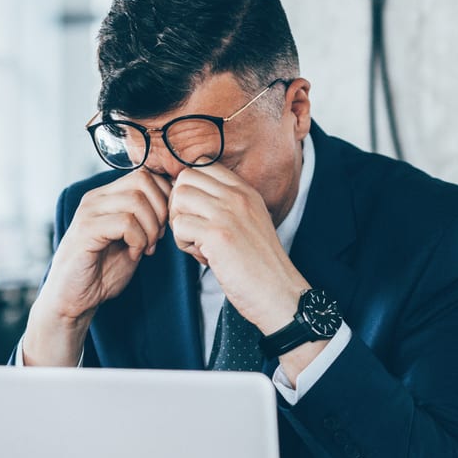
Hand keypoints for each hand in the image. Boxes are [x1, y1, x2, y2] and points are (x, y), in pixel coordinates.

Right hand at [21, 169, 170, 364]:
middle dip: (160, 211)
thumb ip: (147, 219)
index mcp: (107, 196)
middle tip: (157, 238)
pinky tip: (133, 255)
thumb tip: (173, 203)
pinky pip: (125, 223)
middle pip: (143, 181)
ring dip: (150, 228)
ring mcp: (88, 212)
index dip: (163, 199)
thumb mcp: (132, 240)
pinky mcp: (85, 231)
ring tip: (145, 248)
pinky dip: (138, 240)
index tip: (161, 228)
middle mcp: (96, 198)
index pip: (146, 175)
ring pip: (136, 201)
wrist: (74, 299)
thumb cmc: (102, 272)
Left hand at [168, 163, 308, 333]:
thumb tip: (186, 199)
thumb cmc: (261, 265)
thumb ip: (226, 206)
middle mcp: (237, 196)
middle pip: (185, 178)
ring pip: (179, 198)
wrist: (279, 293)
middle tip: (191, 229)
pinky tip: (203, 256)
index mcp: (246, 191)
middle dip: (179, 204)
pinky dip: (183, 243)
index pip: (203, 165)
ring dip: (180, 222)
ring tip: (197, 243)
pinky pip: (179, 225)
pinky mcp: (217, 235)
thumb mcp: (250, 223)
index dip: (191, 188)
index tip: (197, 213)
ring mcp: (227, 213)